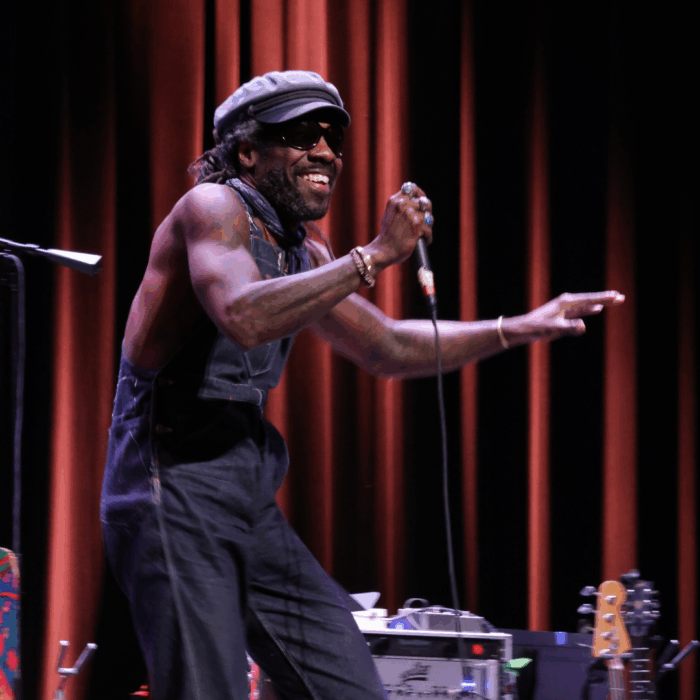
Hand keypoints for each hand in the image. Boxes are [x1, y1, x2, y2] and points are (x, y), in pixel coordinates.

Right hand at [365, 182, 433, 269]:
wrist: (383, 250)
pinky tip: (424, 241)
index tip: (421, 202)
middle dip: (427, 212)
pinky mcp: (417, 223)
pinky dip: (428, 237)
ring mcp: (410, 212)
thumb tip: (418, 203)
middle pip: (424, 202)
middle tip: (425, 221)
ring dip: (428, 226)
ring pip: (428, 216)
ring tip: (424, 233)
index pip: (411, 188)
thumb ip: (401, 208)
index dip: (419, 194)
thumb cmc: (387, 236)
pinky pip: (428, 229)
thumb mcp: (389, 216)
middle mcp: (402, 203)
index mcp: (394, 200)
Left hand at [504, 291, 624, 344]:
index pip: (589, 300)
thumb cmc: (537, 328)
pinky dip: (590, 308)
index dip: (604, 299)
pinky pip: (581, 310)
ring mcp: (565, 307)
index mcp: (566, 303)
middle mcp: (566, 302)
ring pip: (587, 304)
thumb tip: (583, 326)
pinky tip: (595, 310)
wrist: (523, 329)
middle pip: (590, 299)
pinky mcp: (563, 314)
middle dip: (606, 298)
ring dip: (600, 302)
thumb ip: (569, 328)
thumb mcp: (553, 329)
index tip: (617, 297)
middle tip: (621, 297)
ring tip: (613, 300)